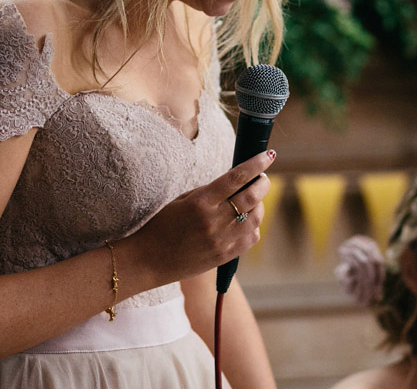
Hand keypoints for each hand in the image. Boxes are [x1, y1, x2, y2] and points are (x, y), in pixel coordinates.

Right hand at [129, 149, 275, 283]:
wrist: (148, 260)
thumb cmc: (161, 225)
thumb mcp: (182, 200)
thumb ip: (210, 192)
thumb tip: (236, 181)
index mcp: (200, 202)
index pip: (236, 178)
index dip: (255, 165)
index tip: (267, 156)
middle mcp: (213, 221)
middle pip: (251, 198)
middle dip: (262, 184)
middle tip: (262, 179)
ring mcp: (220, 241)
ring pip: (256, 219)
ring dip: (260, 205)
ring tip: (254, 199)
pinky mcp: (224, 256)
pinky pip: (250, 239)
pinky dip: (253, 226)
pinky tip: (246, 221)